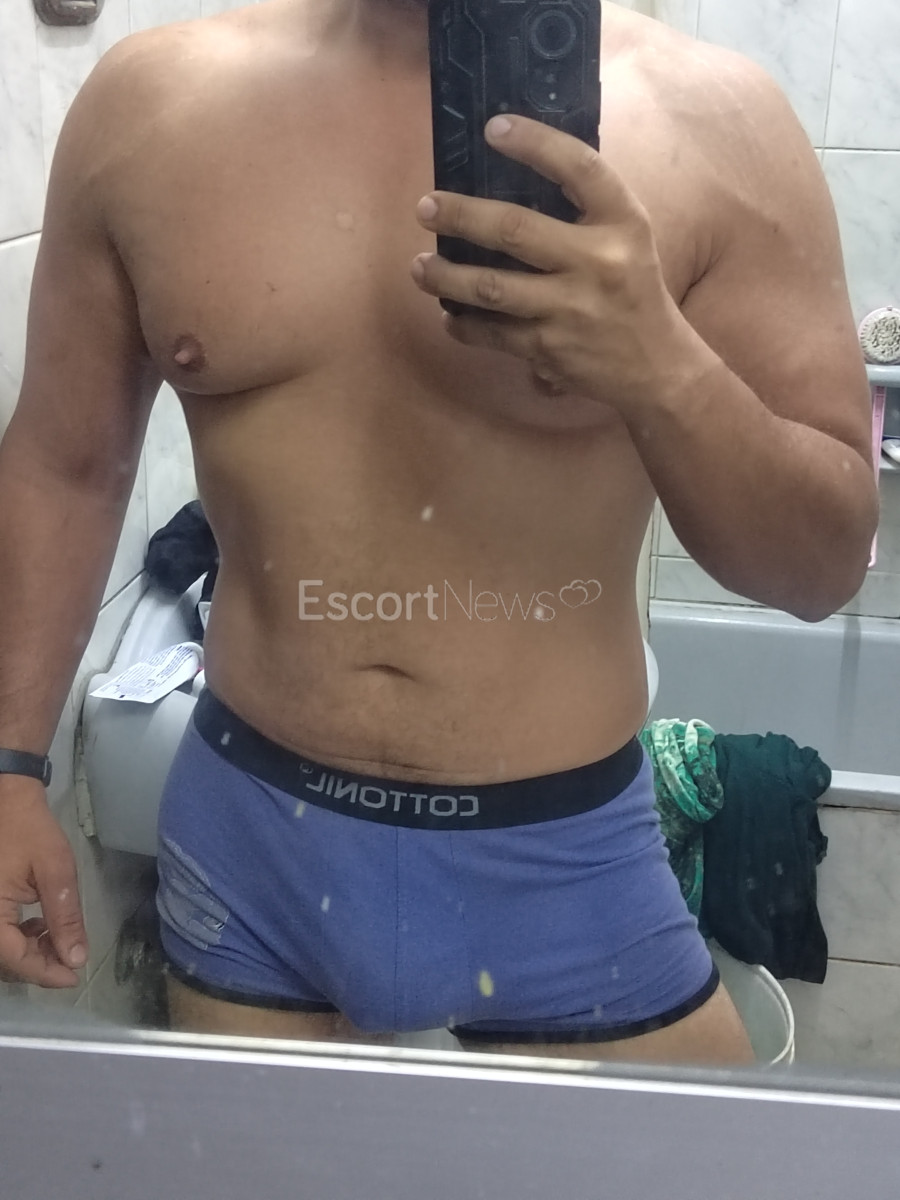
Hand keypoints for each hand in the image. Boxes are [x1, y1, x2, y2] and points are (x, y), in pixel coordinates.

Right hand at [0, 776, 87, 986]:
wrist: (5, 799)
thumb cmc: (29, 830)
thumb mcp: (55, 872)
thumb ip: (64, 917)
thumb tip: (75, 958)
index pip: (14, 959)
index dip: (45, 973)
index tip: (74, 977)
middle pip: (4, 961)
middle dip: (37, 965)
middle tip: (70, 958)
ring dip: (27, 953)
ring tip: (57, 939)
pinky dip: (15, 938)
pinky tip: (37, 926)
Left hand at [411, 114, 691, 407]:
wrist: (656, 367)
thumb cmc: (631, 290)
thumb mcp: (626, 238)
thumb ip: (583, 210)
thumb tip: (510, 172)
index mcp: (622, 223)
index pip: (579, 168)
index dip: (536, 143)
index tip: (493, 127)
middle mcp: (597, 263)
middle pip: (515, 230)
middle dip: (461, 216)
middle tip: (425, 207)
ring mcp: (570, 310)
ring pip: (490, 288)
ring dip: (445, 277)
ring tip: (419, 267)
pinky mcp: (549, 349)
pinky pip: (492, 334)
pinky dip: (463, 325)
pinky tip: (449, 315)